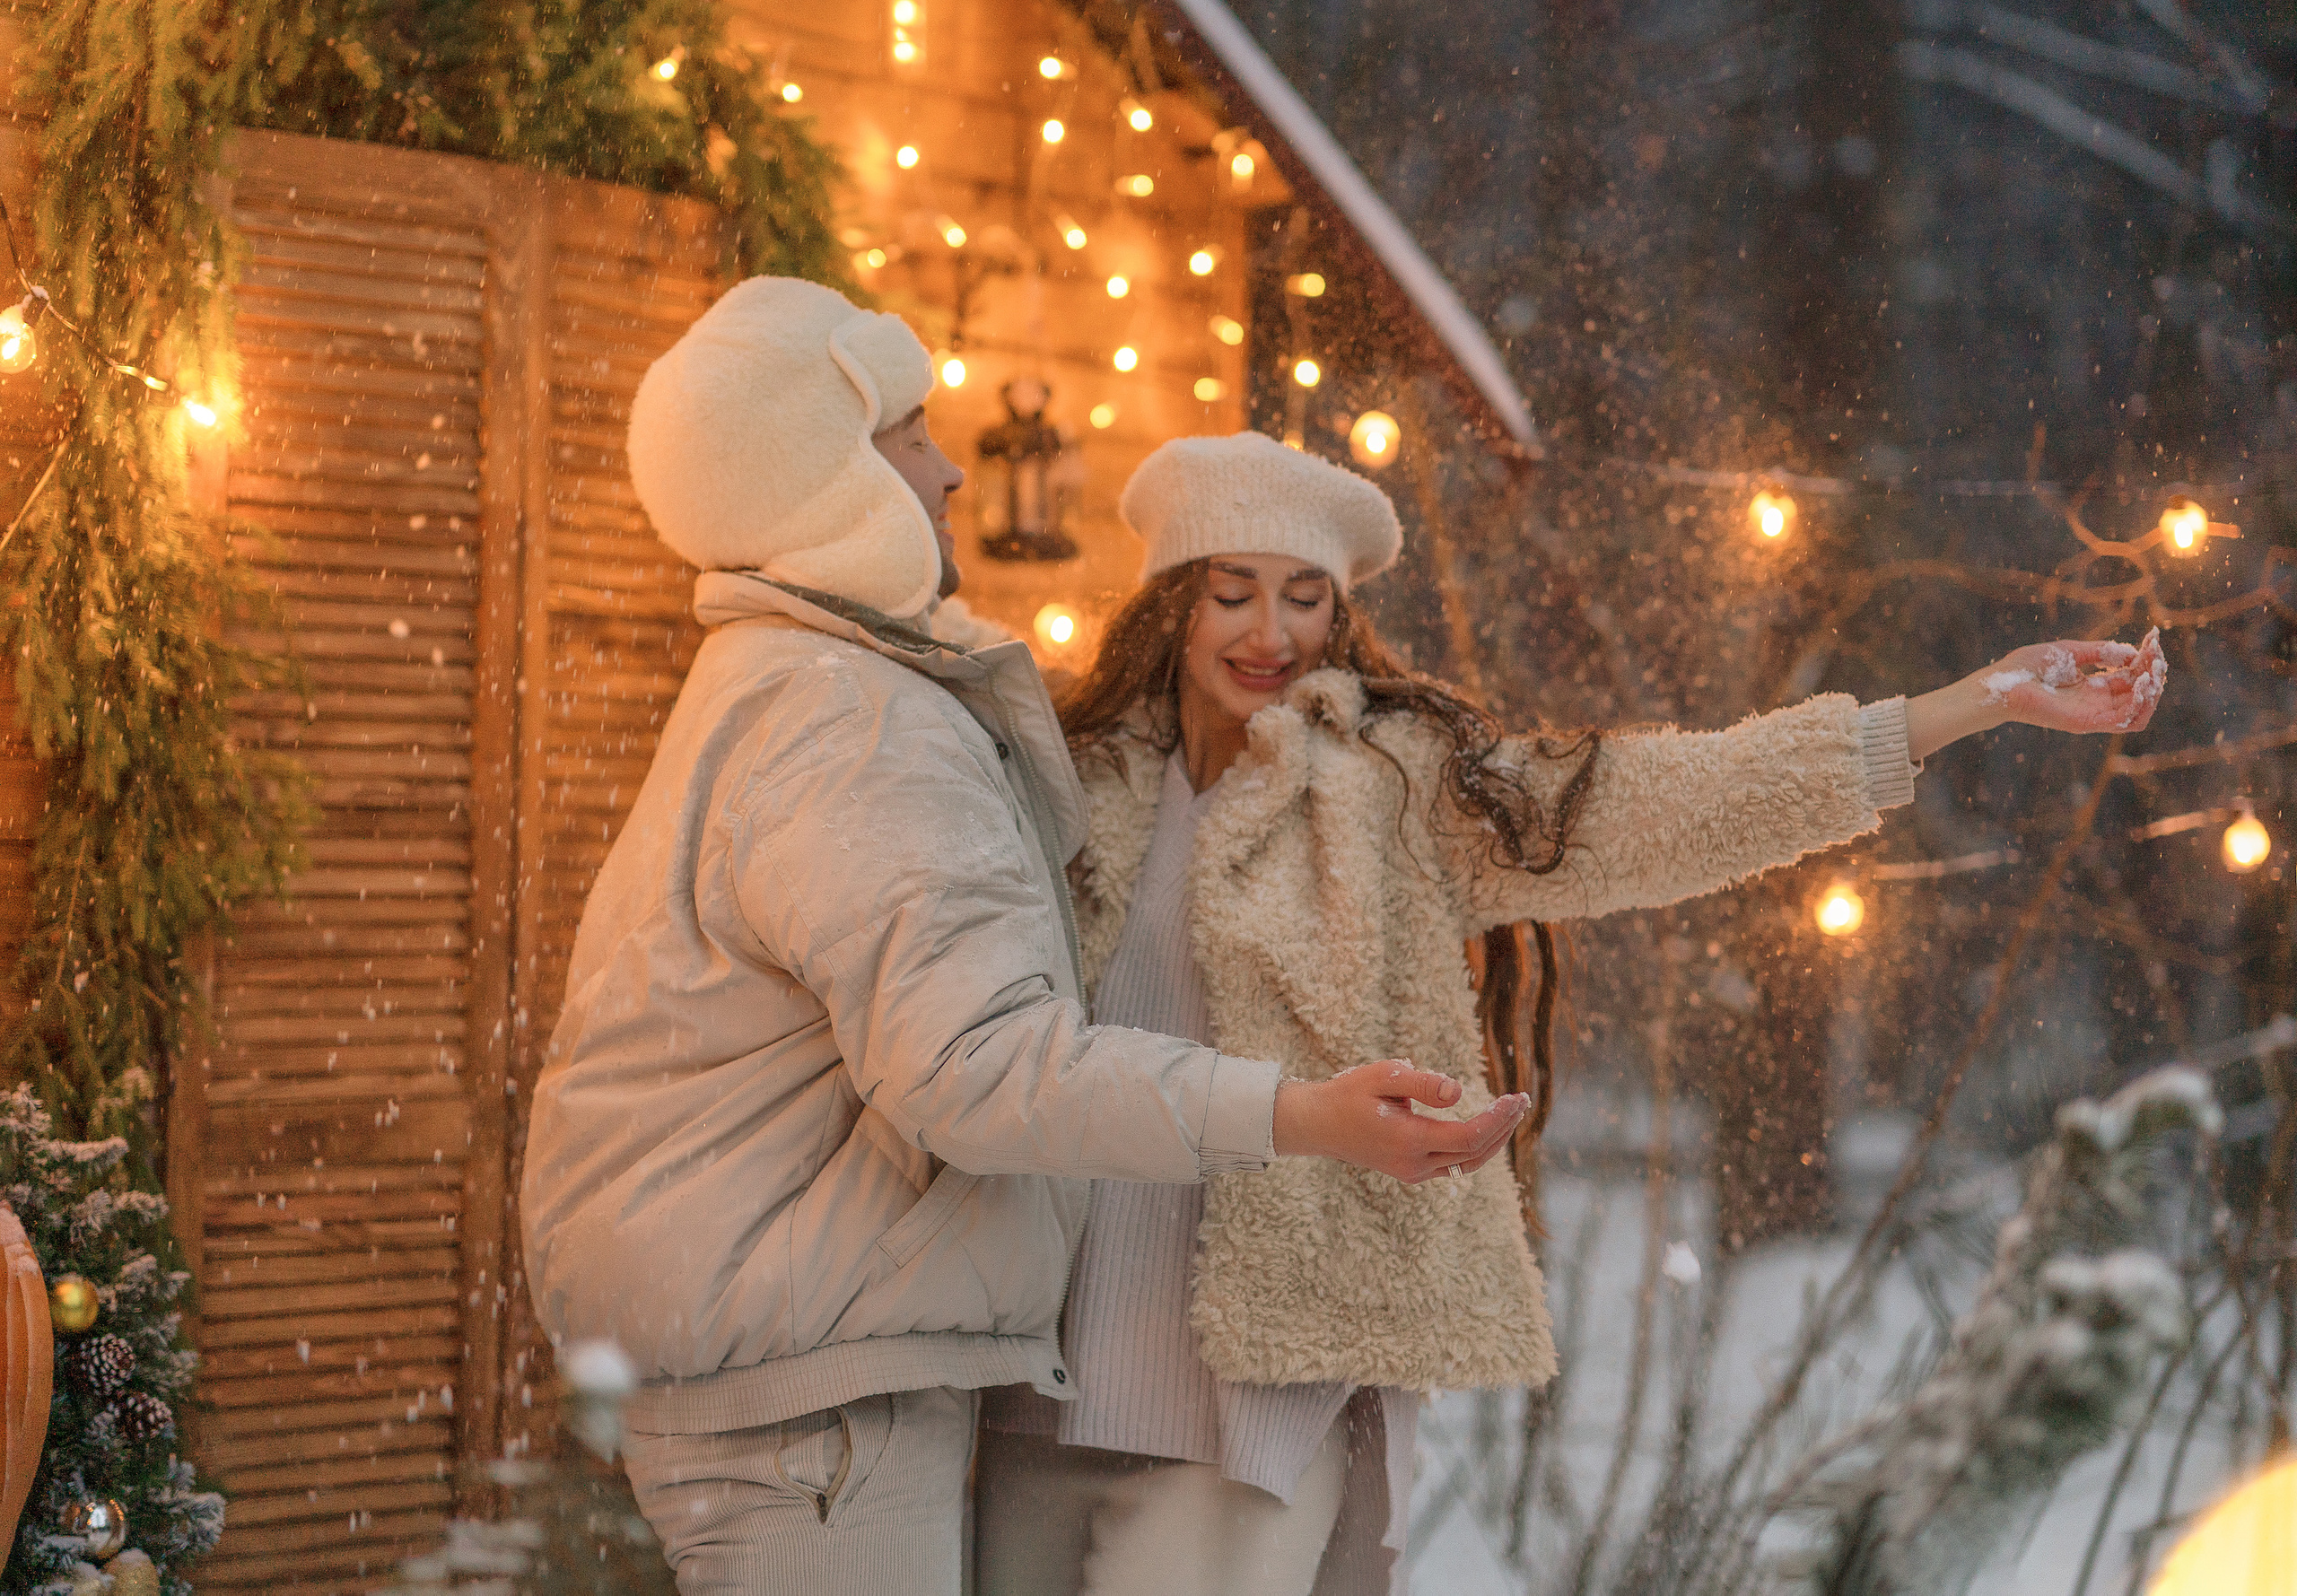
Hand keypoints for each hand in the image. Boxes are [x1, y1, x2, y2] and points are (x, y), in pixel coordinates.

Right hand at [1272, 1060, 1528, 1184]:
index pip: (1469, 1137)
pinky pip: (1455, 1165)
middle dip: (1503, 1127)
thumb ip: (1423, 1083)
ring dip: (1494, 1140)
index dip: (1498, 1120)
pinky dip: (1476, 1148)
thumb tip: (1460, 1092)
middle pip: (1475, 1153)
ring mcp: (1413, 1172)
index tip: (1515, 1097)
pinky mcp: (1411, 1172)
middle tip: (1522, 1100)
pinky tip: (1487, 1128)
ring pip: (1468, 1164)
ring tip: (1511, 1114)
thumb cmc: (1350, 1093)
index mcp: (1408, 1140)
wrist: (1319, 1125)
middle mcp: (1414, 1164)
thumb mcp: (1383, 1076)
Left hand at [1906, 629, 2166, 760]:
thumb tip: (2131, 652)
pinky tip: (2143, 683)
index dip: (2146, 661)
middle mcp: (2096, 704)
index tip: (2154, 641)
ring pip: (2139, 713)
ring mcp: (2093, 716)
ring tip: (2153, 671)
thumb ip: (2100, 652)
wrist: (2002, 685)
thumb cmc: (2027, 668)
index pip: (2131, 678)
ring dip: (2153, 692)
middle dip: (2154, 675)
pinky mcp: (2087, 724)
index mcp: (2092, 687)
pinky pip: (2125, 722)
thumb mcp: (2070, 652)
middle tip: (2158, 657)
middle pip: (2139, 695)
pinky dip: (2141, 705)